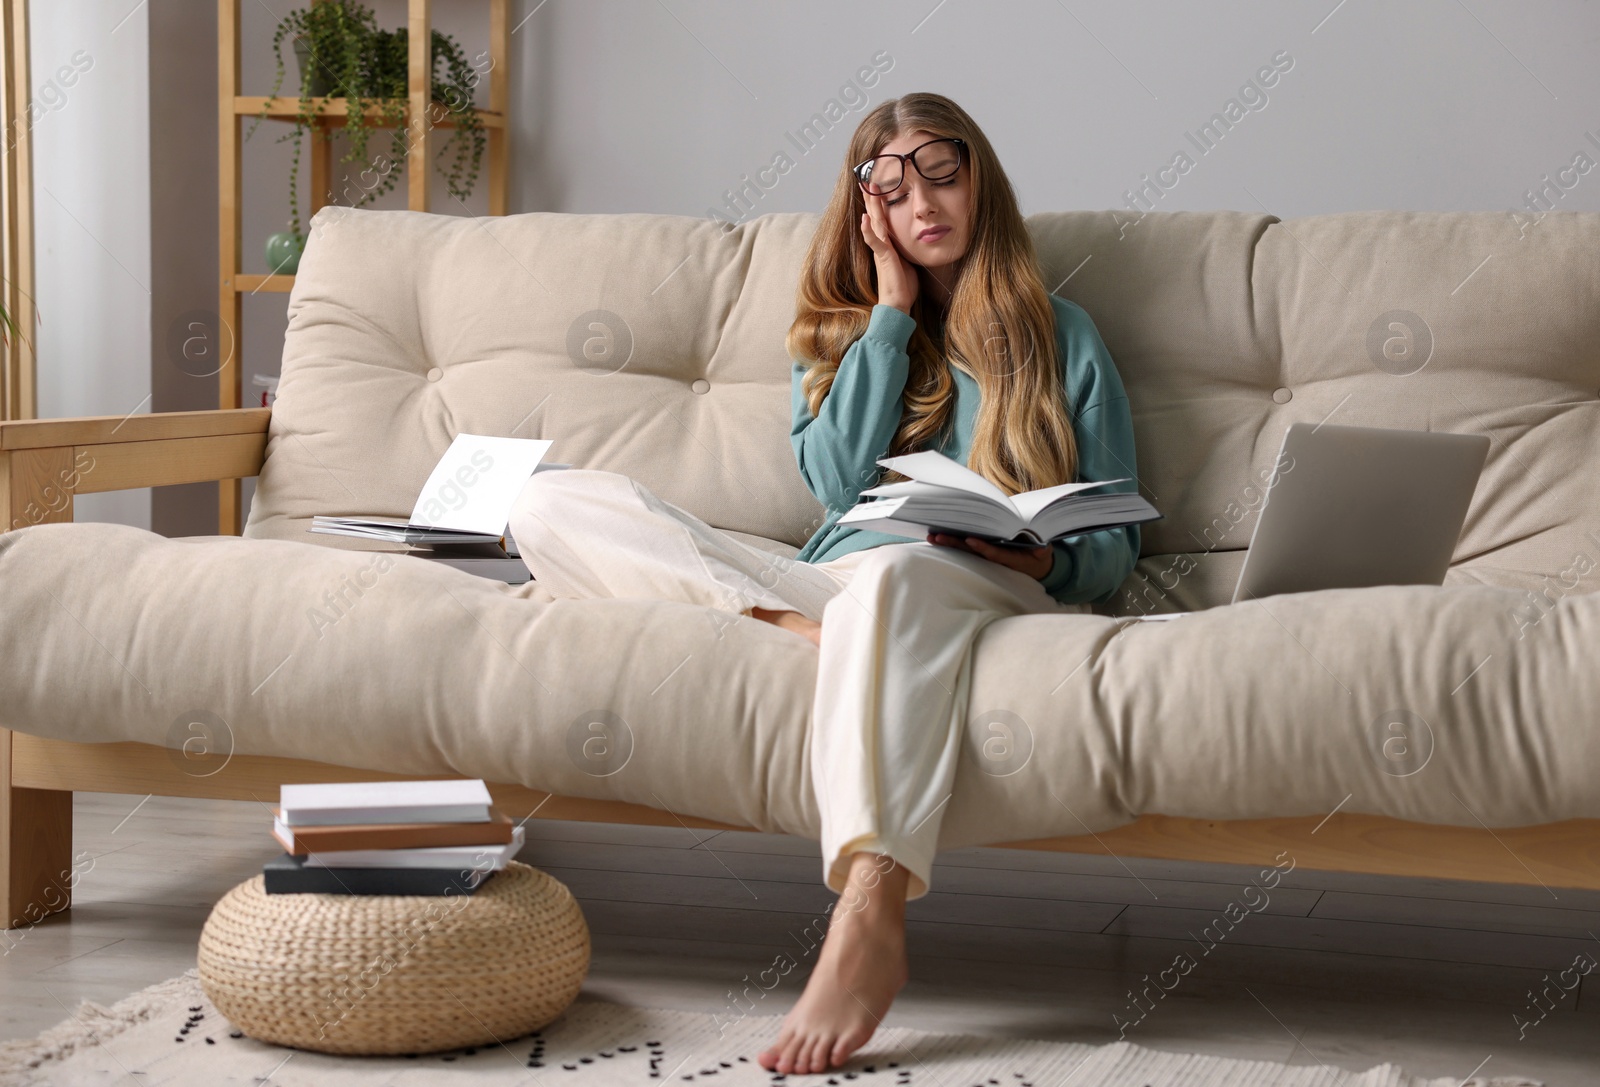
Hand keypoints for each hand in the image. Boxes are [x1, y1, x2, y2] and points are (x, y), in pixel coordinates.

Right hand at [860, 190, 917, 314]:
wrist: (897, 303)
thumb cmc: (903, 284)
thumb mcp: (908, 260)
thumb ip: (907, 247)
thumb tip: (918, 237)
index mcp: (888, 243)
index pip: (882, 218)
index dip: (880, 202)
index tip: (879, 185)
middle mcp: (881, 244)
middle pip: (876, 215)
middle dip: (873, 197)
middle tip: (868, 178)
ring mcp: (880, 250)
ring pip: (874, 223)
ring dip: (870, 206)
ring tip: (867, 189)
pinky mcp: (883, 258)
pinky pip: (874, 242)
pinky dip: (869, 230)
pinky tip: (865, 219)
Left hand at [928, 532, 1053, 579]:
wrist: (1035, 567)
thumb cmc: (1037, 556)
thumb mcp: (1043, 553)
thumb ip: (1042, 550)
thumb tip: (1043, 548)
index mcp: (1009, 559)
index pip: (994, 553)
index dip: (982, 547)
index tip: (970, 540)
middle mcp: (994, 559)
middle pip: (972, 552)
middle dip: (955, 544)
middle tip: (937, 537)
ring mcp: (987, 558)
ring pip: (966, 551)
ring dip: (949, 544)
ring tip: (932, 538)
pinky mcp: (983, 554)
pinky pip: (966, 549)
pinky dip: (953, 543)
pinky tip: (938, 538)